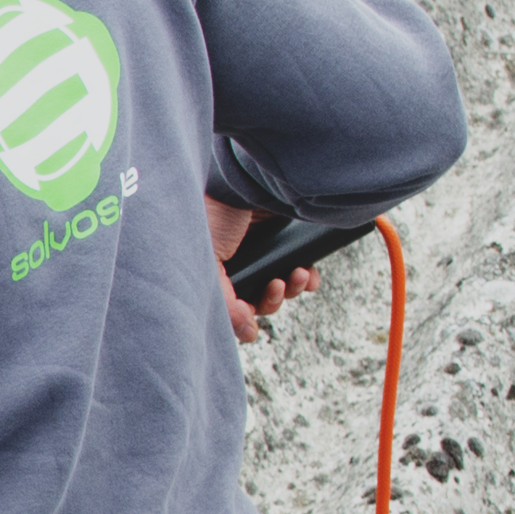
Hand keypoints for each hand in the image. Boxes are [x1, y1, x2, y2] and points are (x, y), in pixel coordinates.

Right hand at [209, 194, 314, 345]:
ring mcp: (263, 254)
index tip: (250, 311)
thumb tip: (249, 333)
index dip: (242, 315)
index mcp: (210, 273)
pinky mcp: (286, 242)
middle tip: (275, 287)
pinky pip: (301, 271)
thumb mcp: (208, 265)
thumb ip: (224, 304)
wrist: (247, 181)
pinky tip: (306, 271)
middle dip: (270, 301)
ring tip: (294, 276)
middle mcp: (236, 265)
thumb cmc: (215, 215)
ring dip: (291, 290)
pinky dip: (306, 278)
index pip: (228, 308)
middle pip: (256, 301)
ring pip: (280, 288)